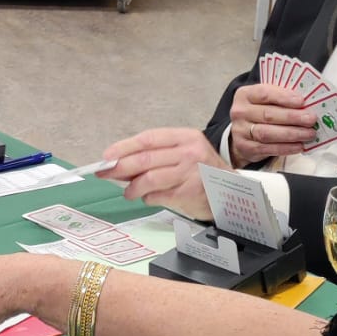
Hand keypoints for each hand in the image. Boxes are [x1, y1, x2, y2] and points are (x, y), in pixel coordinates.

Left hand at [99, 128, 222, 216]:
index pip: (148, 139)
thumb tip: (121, 163)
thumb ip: (156, 155)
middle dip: (120, 167)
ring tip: (128, 192)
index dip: (124, 147)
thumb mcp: (184, 153)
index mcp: (185, 137)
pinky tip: (147, 198)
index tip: (107, 156)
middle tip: (104, 173)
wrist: (232, 193)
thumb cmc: (202, 172)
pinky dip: (147, 198)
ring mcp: (190, 173)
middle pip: (145, 159)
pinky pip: (158, 196)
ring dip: (132, 187)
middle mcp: (189, 153)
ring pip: (149, 179)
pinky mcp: (189, 193)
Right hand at [223, 83, 318, 166]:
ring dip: (292, 134)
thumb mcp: (266, 99)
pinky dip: (286, 148)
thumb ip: (281, 97)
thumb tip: (305, 104)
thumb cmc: (259, 111)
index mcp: (245, 95)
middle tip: (310, 119)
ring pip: (267, 133)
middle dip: (293, 117)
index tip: (301, 101)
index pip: (264, 94)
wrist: (243, 132)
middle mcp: (240, 112)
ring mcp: (241, 131)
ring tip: (309, 133)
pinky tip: (299, 145)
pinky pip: (267, 149)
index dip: (283, 97)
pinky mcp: (245, 147)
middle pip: (268, 115)